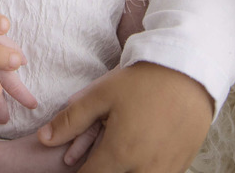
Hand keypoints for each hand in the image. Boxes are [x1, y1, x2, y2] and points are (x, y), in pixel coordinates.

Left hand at [38, 63, 212, 171]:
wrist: (190, 72)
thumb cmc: (143, 81)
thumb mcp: (101, 94)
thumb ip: (71, 120)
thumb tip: (43, 139)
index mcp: (120, 154)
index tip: (72, 164)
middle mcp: (144, 169)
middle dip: (101, 170)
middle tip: (98, 154)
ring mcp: (166, 169)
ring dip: (125, 169)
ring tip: (121, 151)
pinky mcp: (182, 165)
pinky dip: (146, 168)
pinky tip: (141, 150)